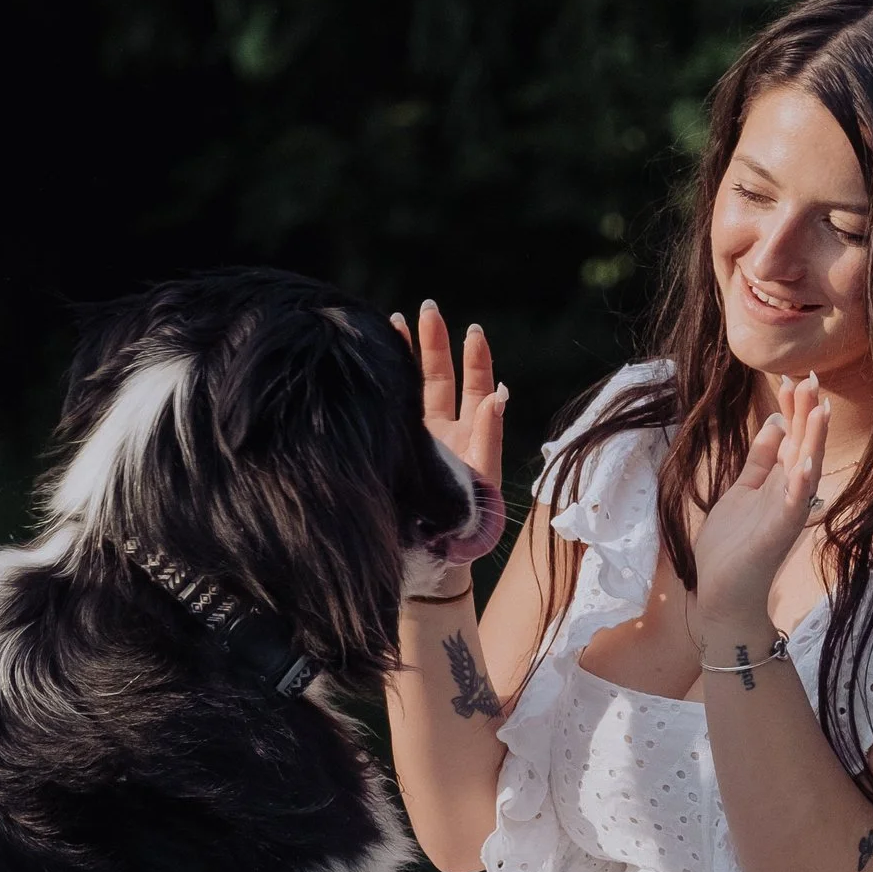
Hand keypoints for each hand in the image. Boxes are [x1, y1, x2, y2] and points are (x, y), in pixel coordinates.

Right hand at [393, 300, 508, 594]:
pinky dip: (385, 384)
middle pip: (441, 378)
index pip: (477, 389)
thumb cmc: (466, 527)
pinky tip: (372, 362)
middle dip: (435, 343)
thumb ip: (488, 437)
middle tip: (429, 309)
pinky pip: (390, 409)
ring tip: (395, 321)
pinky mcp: (395, 449)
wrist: (431, 562)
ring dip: (405, 355)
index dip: (476, 361)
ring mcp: (417, 439)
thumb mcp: (482, 480)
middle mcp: (445, 432)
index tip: (471, 332)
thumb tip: (500, 394)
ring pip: (412, 388)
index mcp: (472, 437)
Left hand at [689, 374, 829, 635]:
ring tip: (819, 409)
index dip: (793, 409)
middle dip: (805, 414)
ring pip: (804, 471)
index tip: (794, 378)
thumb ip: (760, 459)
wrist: (722, 595)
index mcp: (778, 484)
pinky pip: (794, 505)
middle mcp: (788, 495)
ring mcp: (786, 514)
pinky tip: (805, 462)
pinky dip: (801, 484)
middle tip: (810, 378)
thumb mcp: (741, 490)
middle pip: (801, 446)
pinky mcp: (778, 534)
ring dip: (812, 440)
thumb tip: (775, 421)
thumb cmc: (731, 547)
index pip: (791, 439)